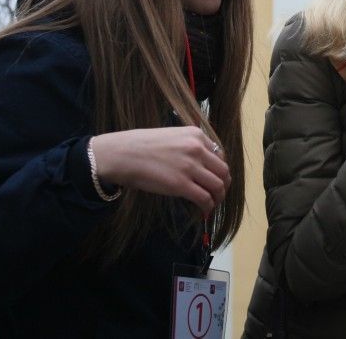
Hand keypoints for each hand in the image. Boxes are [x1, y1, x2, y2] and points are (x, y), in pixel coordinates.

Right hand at [90, 127, 230, 216]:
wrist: (121, 154)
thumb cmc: (140, 146)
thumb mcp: (171, 136)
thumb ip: (187, 146)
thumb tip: (198, 164)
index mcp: (196, 134)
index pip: (219, 154)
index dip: (219, 169)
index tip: (215, 178)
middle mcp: (197, 148)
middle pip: (223, 170)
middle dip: (223, 185)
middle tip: (218, 194)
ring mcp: (190, 166)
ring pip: (218, 186)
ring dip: (218, 197)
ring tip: (212, 204)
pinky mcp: (181, 184)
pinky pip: (204, 198)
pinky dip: (208, 206)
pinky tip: (203, 210)